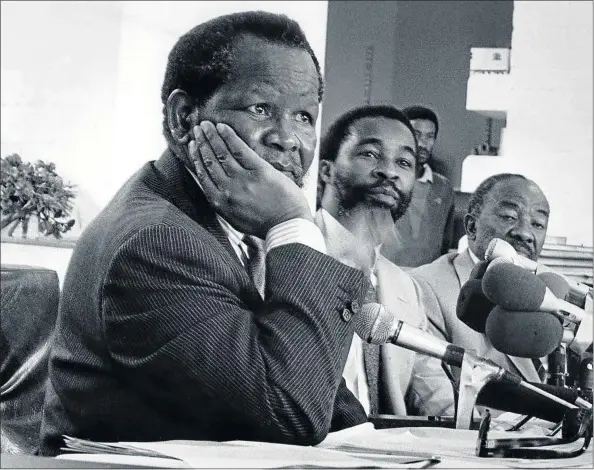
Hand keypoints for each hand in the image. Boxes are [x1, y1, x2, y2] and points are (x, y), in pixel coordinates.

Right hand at [188, 121, 312, 237]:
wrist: (287, 226)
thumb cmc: (264, 224)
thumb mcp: (236, 218)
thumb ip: (223, 202)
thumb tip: (214, 186)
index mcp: (220, 203)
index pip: (203, 174)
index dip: (196, 157)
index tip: (192, 145)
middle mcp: (227, 190)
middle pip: (210, 161)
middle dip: (201, 142)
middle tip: (197, 129)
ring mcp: (243, 180)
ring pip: (222, 153)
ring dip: (212, 136)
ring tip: (206, 125)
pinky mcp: (259, 171)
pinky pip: (240, 150)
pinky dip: (229, 137)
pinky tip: (223, 127)